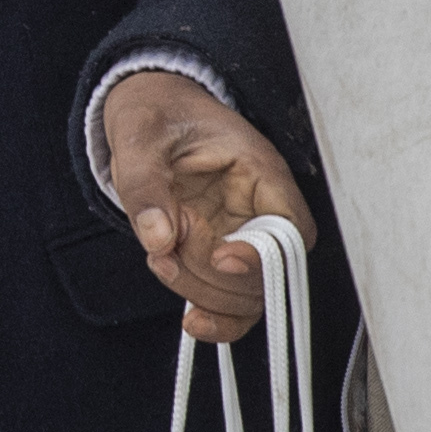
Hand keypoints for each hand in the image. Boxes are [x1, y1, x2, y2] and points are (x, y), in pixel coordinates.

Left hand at [100, 68, 313, 342]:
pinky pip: (232, 300)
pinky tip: (191, 320)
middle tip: (166, 248)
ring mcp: (241, 235)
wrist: (148, 110)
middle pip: (269, 273)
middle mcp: (259, 209)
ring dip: (203, 293)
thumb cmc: (155, 113)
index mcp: (258, 171)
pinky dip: (215, 316)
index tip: (220, 256)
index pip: (291, 229)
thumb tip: (159, 238)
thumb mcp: (139, 136)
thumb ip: (145, 185)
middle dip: (214, 276)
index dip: (264, 256)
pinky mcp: (219, 253)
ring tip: (158, 258)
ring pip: (248, 294)